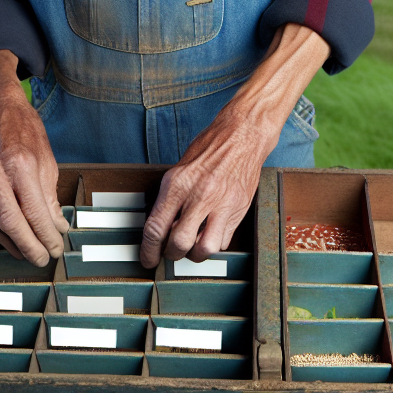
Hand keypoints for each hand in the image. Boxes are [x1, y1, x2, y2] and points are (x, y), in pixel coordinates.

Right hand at [0, 50, 69, 264]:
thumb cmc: (25, 129)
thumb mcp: (47, 157)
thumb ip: (49, 194)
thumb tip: (57, 224)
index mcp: (21, 164)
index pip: (34, 211)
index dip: (46, 234)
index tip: (57, 246)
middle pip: (12, 224)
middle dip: (30, 246)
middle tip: (44, 259)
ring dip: (13, 245)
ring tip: (30, 254)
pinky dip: (0, 233)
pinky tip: (13, 240)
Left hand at [140, 24, 328, 267]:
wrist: (244, 133)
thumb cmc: (212, 146)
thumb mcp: (181, 167)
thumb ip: (171, 197)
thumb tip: (161, 228)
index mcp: (178, 183)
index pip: (156, 228)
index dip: (149, 250)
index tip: (148, 259)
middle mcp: (199, 195)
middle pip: (178, 244)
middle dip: (172, 254)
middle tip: (172, 252)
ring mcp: (221, 204)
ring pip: (204, 249)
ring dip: (196, 253)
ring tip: (194, 245)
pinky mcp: (239, 209)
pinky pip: (224, 241)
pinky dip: (215, 242)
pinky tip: (212, 232)